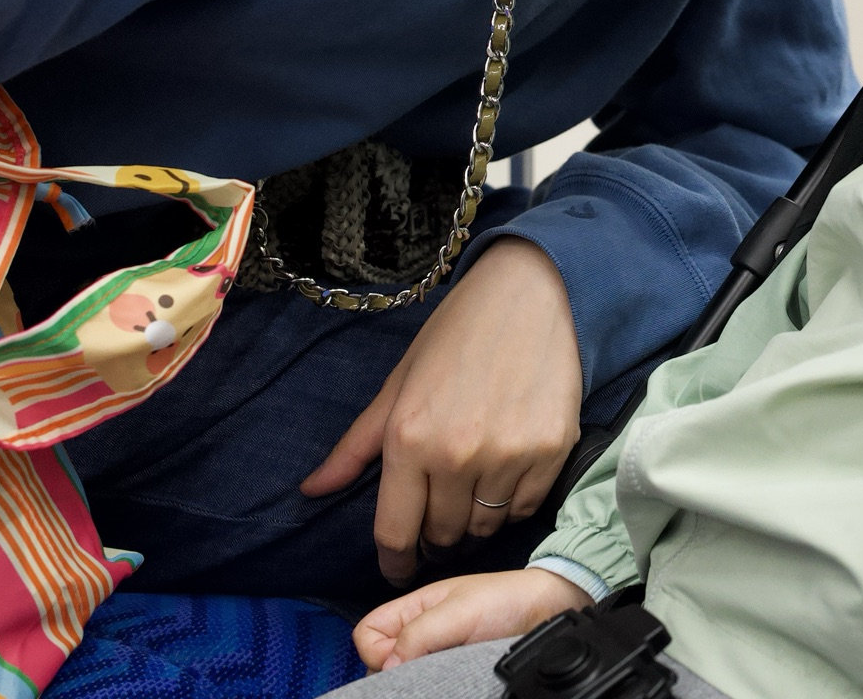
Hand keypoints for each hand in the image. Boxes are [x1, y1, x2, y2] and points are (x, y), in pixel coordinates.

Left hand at [302, 239, 583, 582]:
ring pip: (485, 528)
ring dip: (473, 521)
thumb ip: (356, 446)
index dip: (394, 561)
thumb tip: (310, 490)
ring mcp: (508, 456)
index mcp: (409, 439)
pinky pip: (525, 508)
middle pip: (441, 536)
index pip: (395, 532)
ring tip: (472, 490)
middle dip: (434, 534)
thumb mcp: (397, 385)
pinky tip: (505, 475)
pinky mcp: (552, 452)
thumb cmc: (456, 335)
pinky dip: (512, 504)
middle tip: (437, 513)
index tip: (398, 567)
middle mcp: (457, 456)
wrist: (529, 295)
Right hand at [354, 568, 591, 670]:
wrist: (548, 610)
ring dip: (421, 682)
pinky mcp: (455, 673)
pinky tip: (455, 684)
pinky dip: (437, 689)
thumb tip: (389, 667)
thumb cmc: (505, 600)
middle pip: (380, 663)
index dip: (378, 648)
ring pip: (406, 680)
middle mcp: (419, 634)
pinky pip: (432, 687)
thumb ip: (420, 634)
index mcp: (413, 610)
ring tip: (451, 673)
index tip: (405, 655)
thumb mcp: (460, 610)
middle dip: (398, 670)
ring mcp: (437, 656)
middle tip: (433, 666)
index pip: (367, 634)